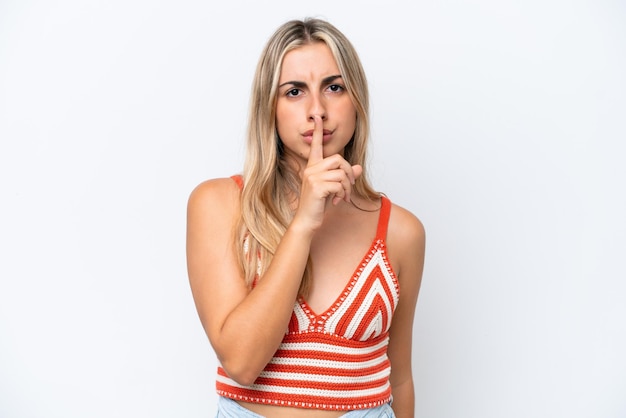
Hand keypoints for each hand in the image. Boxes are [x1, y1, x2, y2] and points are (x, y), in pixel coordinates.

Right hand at [294, 115, 362, 231]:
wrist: (307, 221)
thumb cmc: (318, 205)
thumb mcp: (333, 188)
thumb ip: (344, 177)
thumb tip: (358, 168)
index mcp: (312, 167)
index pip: (315, 145)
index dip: (317, 131)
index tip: (317, 118)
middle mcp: (311, 169)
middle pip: (338, 159)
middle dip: (348, 173)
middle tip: (347, 188)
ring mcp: (313, 177)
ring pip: (341, 173)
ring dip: (347, 187)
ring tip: (342, 197)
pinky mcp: (317, 187)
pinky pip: (339, 184)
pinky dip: (342, 194)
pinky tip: (337, 201)